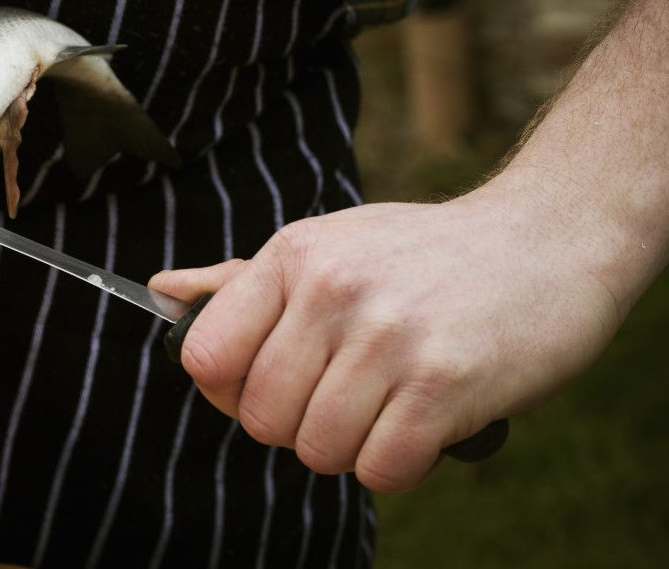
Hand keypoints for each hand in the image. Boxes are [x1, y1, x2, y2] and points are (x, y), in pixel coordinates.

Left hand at [150, 178, 625, 492]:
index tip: (269, 385)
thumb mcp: (328, 244)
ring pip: (317, 451)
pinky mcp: (445, 382)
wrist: (547, 239)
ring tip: (387, 405)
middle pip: (260, 417)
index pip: (205, 356)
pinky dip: (397, 464)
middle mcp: (332, 290)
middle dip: (298, 425)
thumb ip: (240, 280)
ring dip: (350, 448)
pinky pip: (380, 469)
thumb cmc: (423, 254)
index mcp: (293, 256)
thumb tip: (160, 290)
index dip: (229, 391)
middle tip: (346, 395)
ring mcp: (389, 335)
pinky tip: (421, 423)